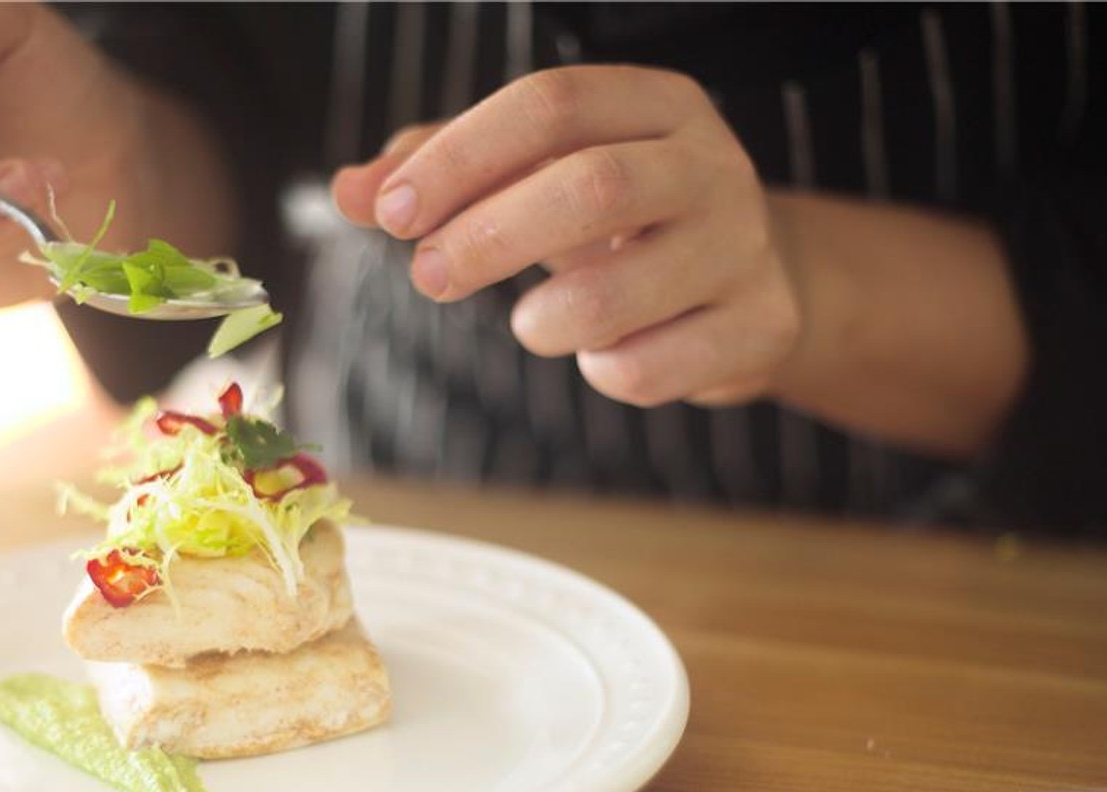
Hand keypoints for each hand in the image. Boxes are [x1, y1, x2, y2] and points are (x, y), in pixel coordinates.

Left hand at [333, 66, 801, 408]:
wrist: (755, 285)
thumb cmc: (625, 225)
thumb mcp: (542, 179)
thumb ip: (447, 176)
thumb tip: (346, 191)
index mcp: (655, 105)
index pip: (550, 104)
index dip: (461, 157)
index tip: (390, 212)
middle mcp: (711, 164)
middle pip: (592, 185)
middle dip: (488, 236)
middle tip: (429, 278)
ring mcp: (745, 247)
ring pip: (623, 289)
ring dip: (547, 319)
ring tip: (531, 324)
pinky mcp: (760, 326)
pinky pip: (654, 366)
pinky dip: (605, 373)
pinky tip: (604, 357)